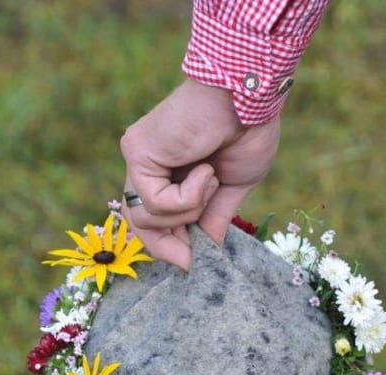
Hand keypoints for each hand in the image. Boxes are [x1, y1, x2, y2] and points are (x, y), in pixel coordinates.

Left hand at [119, 79, 280, 268]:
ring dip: (188, 212)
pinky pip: (154, 202)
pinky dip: (188, 196)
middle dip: (167, 248)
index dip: (173, 249)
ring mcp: (139, 159)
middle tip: (195, 257)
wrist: (249, 98)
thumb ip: (214, 218)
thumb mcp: (233, 188)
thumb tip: (207, 254)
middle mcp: (148, 167)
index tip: (198, 264)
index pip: (155, 223)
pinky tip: (206, 169)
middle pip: (139, 226)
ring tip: (211, 181)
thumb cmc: (248, 132)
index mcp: (171, 174)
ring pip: (145, 219)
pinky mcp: (136, 152)